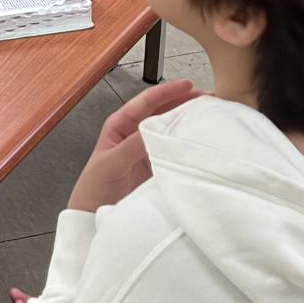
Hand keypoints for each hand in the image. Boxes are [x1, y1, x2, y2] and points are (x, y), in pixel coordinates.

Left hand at [67, 79, 201, 211]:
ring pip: (171, 129)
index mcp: (120, 125)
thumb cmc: (93, 187)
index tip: (187, 86)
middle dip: (185, 102)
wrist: (93, 216)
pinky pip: (174, 150)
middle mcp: (136, 134)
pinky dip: (188, 144)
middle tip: (208, 98)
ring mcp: (148, 150)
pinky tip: (201, 141)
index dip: (167, 92)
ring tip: (211, 114)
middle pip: (163, 111)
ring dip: (189, 120)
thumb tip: (156, 129)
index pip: (146, 102)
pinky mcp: (157, 167)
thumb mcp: (110, 163)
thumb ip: (131, 146)